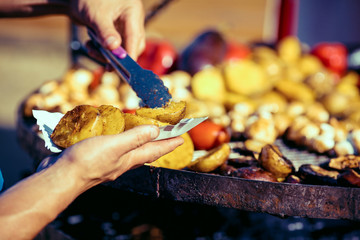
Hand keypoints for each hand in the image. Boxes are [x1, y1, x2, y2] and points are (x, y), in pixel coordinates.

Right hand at [40, 125, 183, 190]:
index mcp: (130, 159)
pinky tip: (115, 136)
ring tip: (145, 133)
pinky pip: (115, 148)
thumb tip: (156, 131)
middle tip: (167, 135)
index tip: (182, 138)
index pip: (156, 149)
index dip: (170, 143)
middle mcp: (123, 162)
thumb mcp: (115, 146)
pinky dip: (120, 140)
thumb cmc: (88, 161)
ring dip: (140, 141)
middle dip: (158, 143)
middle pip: (146, 151)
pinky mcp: (97, 158)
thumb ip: (135, 138)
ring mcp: (110, 161)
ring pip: (130, 150)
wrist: (61, 177)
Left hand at [70, 0, 145, 59]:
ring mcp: (123, 26)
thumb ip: (105, 31)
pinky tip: (90, 46)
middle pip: (131, 45)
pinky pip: (112, 46)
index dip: (130, 54)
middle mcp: (131, 20)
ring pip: (121, 48)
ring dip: (106, 54)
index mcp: (132, 12)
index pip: (135, 37)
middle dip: (117, 57)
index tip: (125, 69)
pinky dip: (101, 50)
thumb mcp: (95, 14)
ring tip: (91, 49)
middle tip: (106, 65)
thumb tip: (114, 48)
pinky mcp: (114, 32)